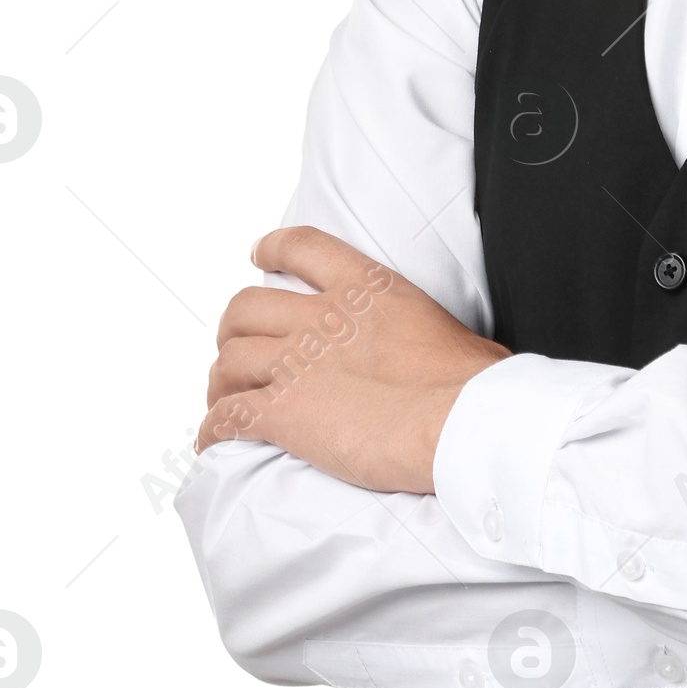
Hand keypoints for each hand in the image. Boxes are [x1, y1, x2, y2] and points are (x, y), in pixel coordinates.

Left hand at [195, 226, 508, 493]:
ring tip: (225, 400)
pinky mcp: (284, 412)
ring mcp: (298, 363)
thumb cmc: (470, 380)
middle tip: (238, 351)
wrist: (462, 418)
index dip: (272, 247)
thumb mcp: (441, 326)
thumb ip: (410, 329)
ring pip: (229, 361)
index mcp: (367, 288)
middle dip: (233, 330)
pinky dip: (214, 429)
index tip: (257, 253)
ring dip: (220, 383)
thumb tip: (424, 358)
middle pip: (246, 309)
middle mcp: (323, 317)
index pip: (303, 248)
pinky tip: (215, 440)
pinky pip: (227, 417)